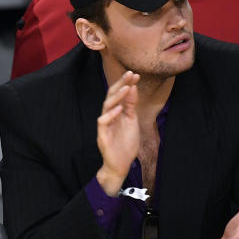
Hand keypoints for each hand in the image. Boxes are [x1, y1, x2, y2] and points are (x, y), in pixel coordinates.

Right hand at [96, 70, 140, 194]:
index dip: (126, 84)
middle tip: (130, 74)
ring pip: (106, 106)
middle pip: (111, 96)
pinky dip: (110, 115)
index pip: (119, 94)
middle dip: (120, 84)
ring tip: (127, 87)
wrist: (121, 164)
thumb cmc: (126, 143)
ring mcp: (105, 125)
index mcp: (116, 112)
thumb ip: (131, 105)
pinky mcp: (102, 136)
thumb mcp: (132, 121)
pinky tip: (119, 109)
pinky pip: (102, 122)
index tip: (136, 74)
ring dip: (117, 97)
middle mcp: (109, 116)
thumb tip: (132, 87)